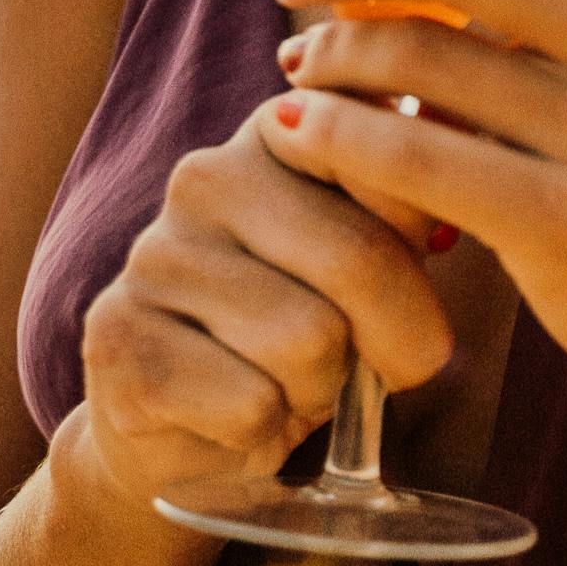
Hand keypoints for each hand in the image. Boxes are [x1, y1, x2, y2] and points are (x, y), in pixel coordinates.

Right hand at [70, 100, 455, 516]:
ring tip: (287, 384)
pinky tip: (231, 415)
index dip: (420, 252)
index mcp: (280, 132)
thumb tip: (449, 208)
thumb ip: (410, 213)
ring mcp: (153, 256)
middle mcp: (206, 175)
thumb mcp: (372, 262)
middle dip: (397, 339)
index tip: (406, 277)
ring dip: (321, 390)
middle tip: (375, 365)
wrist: (187, 433)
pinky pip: (251, 404)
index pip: (389, 166)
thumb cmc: (301, 336)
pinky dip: (264, 430)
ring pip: (308, 340)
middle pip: (360, 259)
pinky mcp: (117, 341)